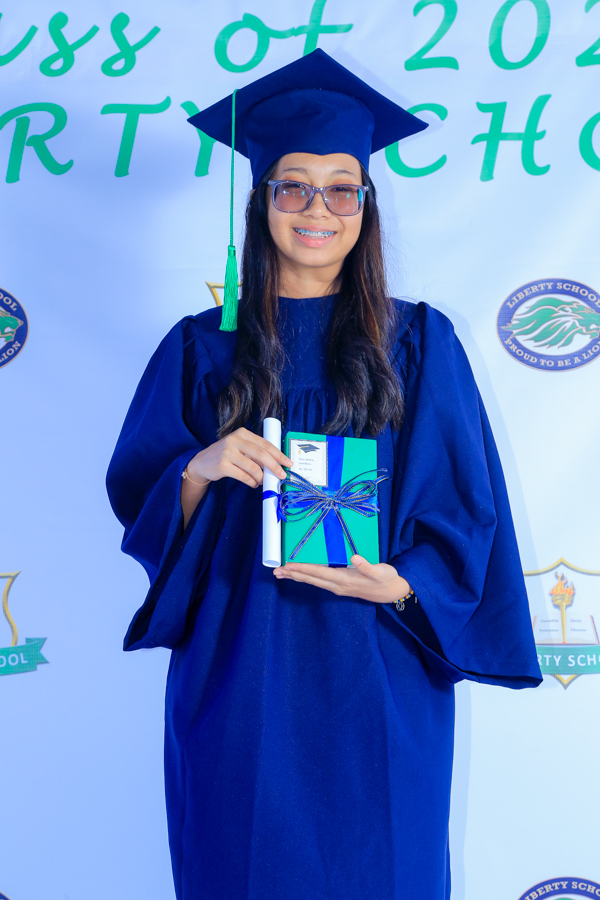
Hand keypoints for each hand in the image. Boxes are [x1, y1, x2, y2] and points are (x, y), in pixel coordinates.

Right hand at [187, 427, 292, 487]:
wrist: (202, 462)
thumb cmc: (226, 455)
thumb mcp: (239, 447)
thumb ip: (255, 452)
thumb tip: (276, 464)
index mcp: (242, 434)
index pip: (265, 444)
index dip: (279, 454)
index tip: (288, 463)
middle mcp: (234, 440)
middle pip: (261, 454)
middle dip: (274, 466)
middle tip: (282, 475)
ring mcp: (227, 453)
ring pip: (253, 467)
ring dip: (261, 477)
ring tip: (261, 481)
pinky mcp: (222, 465)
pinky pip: (244, 476)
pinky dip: (252, 482)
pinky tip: (253, 484)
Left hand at [273, 555, 410, 603]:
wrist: (392, 593)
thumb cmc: (386, 579)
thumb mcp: (380, 571)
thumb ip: (367, 566)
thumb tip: (355, 558)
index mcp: (344, 579)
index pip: (319, 573)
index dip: (303, 569)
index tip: (288, 566)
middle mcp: (338, 585)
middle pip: (311, 579)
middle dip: (293, 575)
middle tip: (276, 572)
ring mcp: (338, 587)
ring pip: (313, 582)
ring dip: (297, 577)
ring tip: (282, 574)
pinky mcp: (340, 587)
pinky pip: (319, 582)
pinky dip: (307, 578)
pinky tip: (301, 576)